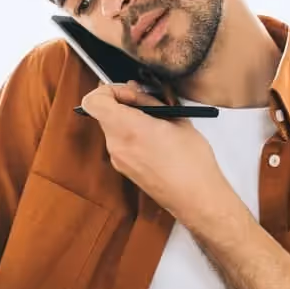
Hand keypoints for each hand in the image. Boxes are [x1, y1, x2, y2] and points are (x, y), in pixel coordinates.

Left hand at [80, 82, 236, 230]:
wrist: (195, 198)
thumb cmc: (192, 162)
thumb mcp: (177, 119)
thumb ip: (151, 102)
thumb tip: (138, 90)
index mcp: (128, 128)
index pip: (93, 101)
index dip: (109, 90)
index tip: (130, 91)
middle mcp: (116, 144)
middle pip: (103, 113)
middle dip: (122, 102)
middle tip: (145, 102)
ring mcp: (118, 159)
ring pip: (111, 127)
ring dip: (127, 118)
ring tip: (155, 120)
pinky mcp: (123, 168)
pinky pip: (119, 142)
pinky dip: (130, 134)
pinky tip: (155, 137)